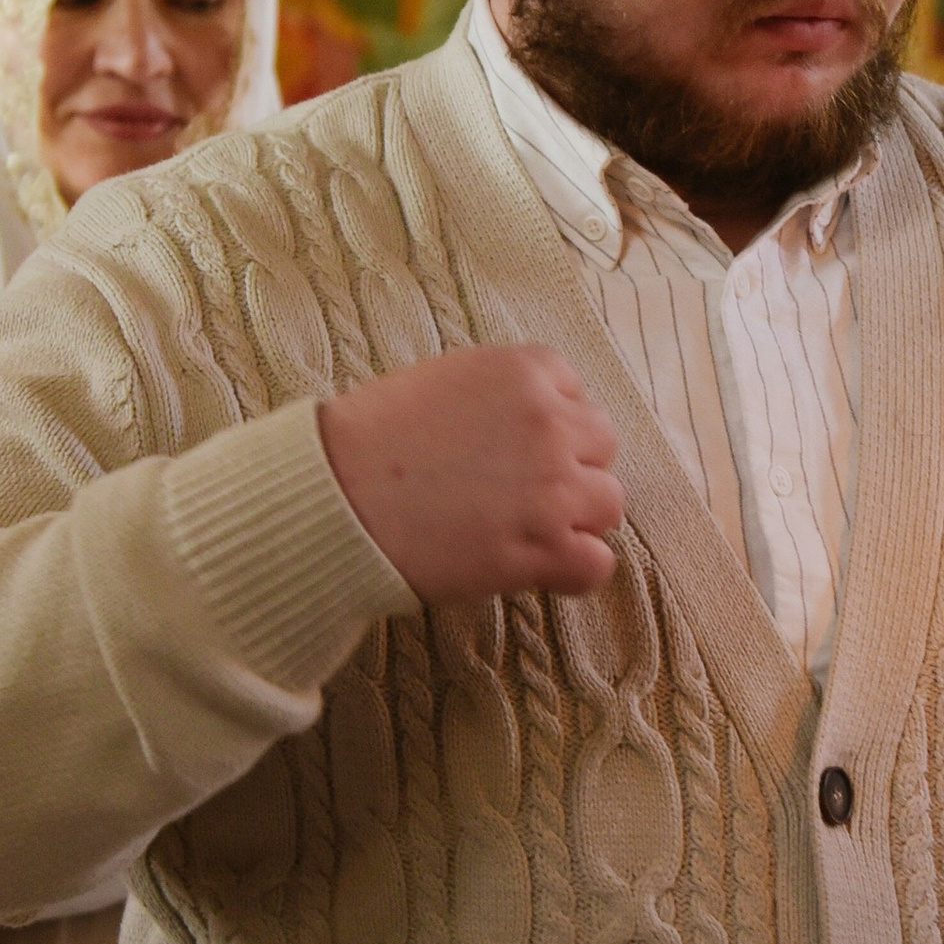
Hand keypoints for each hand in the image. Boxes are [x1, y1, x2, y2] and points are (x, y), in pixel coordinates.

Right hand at [320, 344, 621, 603]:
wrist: (335, 498)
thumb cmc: (369, 439)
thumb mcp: (441, 382)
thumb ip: (497, 395)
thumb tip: (520, 424)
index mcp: (525, 372)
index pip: (575, 394)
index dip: (550, 424)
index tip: (516, 447)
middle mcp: (552, 424)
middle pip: (601, 445)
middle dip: (570, 466)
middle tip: (523, 491)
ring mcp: (554, 488)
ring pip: (608, 503)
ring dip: (575, 518)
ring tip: (528, 531)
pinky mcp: (543, 549)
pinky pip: (596, 563)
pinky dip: (574, 571)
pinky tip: (539, 571)